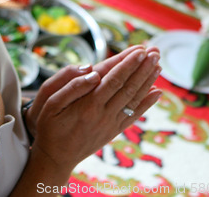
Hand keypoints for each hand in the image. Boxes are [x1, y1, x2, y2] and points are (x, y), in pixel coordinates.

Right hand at [31, 46, 160, 170]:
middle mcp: (103, 114)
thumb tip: (93, 71)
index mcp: (88, 104)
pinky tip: (157, 92)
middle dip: (143, 67)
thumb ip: (71, 85)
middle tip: (155, 51)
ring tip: (158, 64)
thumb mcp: (50, 103)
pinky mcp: (113, 131)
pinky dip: (147, 103)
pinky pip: (133, 115)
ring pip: (134, 99)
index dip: (128, 64)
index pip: (114, 79)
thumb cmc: (50, 127)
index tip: (140, 50)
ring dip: (147, 80)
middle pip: (128, 86)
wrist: (55, 158)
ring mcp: (110, 123)